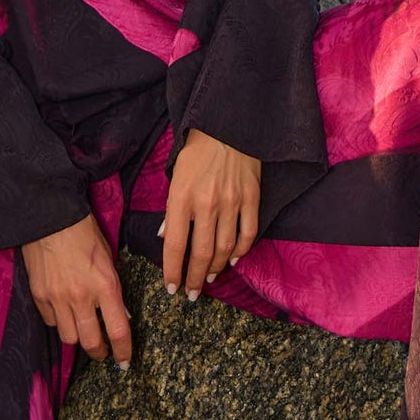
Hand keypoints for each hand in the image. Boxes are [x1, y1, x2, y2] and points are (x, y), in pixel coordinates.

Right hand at [23, 215, 132, 364]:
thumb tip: (120, 315)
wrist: (50, 217)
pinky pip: (50, 321)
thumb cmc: (84, 233)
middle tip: (102, 352)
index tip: (124, 362)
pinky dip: (58, 321)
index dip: (123, 351)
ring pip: (68, 337)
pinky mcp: (39, 295)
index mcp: (105, 285)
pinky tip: (63, 312)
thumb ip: (113, 289)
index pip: (118, 330)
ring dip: (77, 337)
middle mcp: (81, 296)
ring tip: (82, 330)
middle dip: (99, 352)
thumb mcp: (108, 259)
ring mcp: (57, 298)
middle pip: (90, 342)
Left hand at [160, 129, 260, 296]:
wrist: (228, 125)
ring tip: (209, 279)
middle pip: (201, 254)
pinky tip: (232, 260)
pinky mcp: (252, 198)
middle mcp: (207, 204)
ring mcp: (232, 202)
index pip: (175, 246)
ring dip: (215, 269)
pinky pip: (248, 233)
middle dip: (195, 279)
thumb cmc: (197, 151)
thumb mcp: (175, 177)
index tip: (171, 288)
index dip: (172, 271)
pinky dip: (240, 251)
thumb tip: (167, 238)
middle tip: (192, 294)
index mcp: (182, 198)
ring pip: (225, 249)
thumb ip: (172, 210)